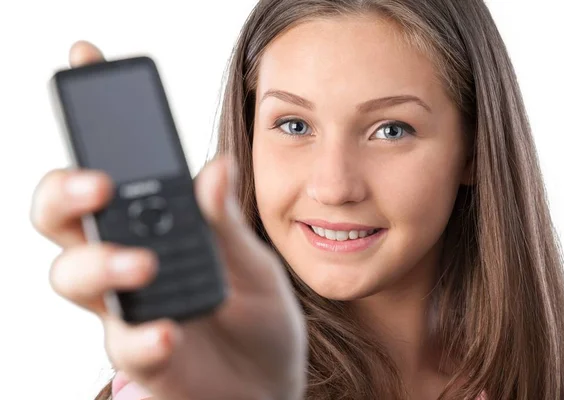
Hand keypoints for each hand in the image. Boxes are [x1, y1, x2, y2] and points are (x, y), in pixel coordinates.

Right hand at [31, 41, 306, 399]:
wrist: (269, 384)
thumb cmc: (258, 318)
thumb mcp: (252, 262)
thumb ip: (227, 222)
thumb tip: (214, 166)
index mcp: (158, 228)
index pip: (113, 168)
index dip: (94, 119)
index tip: (88, 59)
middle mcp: (129, 261)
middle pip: (63, 217)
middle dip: (66, 191)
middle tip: (98, 183)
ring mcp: (127, 308)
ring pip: (72, 276)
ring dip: (100, 261)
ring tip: (144, 263)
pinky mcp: (141, 356)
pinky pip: (123, 343)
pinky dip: (141, 335)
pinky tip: (170, 331)